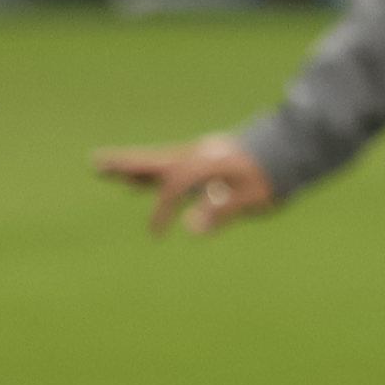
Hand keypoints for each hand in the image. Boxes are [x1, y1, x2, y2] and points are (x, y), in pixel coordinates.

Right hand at [92, 134, 278, 235]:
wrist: (290, 149)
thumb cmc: (272, 175)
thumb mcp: (252, 197)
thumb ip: (222, 211)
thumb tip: (191, 228)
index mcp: (205, 164)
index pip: (172, 189)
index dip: (161, 212)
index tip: (157, 235)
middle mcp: (197, 156)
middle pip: (153, 161)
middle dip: (125, 165)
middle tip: (93, 163)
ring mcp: (200, 155)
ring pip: (159, 161)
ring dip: (133, 166)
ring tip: (102, 168)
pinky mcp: (205, 158)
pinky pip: (171, 165)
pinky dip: (152, 172)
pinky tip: (137, 181)